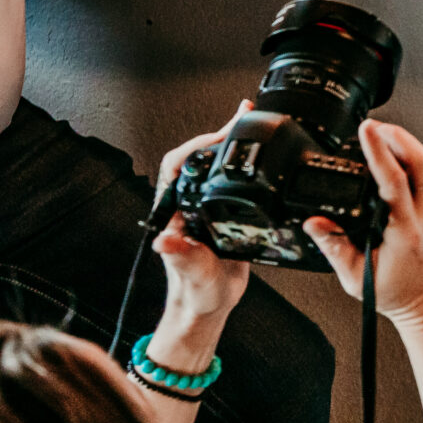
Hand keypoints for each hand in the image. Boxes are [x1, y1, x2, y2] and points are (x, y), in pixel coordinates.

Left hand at [151, 117, 250, 325]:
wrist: (207, 307)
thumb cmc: (195, 293)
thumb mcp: (193, 275)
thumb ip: (183, 257)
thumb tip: (164, 240)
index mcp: (175, 212)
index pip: (176, 164)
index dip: (196, 145)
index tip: (220, 135)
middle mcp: (187, 205)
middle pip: (197, 157)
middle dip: (219, 133)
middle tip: (242, 115)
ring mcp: (204, 207)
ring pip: (212, 166)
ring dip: (229, 143)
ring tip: (247, 120)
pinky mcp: (222, 213)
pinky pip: (229, 181)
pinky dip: (241, 163)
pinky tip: (257, 154)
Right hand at [307, 120, 422, 335]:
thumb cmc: (400, 297)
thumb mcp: (357, 278)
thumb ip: (334, 248)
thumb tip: (314, 223)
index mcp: (406, 233)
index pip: (394, 181)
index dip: (379, 151)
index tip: (368, 129)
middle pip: (421, 161)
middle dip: (398, 136)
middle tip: (374, 126)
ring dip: (405, 146)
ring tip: (381, 137)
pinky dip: (412, 163)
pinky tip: (395, 162)